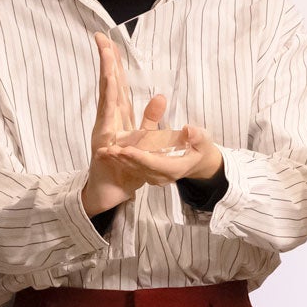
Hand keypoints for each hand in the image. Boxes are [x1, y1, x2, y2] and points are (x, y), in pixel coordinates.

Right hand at [82, 33, 167, 214]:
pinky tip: (110, 78)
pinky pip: (108, 111)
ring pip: (107, 93)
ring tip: (107, 52)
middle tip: (102, 37)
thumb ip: (151, 118)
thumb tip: (161, 95)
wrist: (113, 190)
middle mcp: (109, 117)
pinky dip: (109, 93)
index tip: (111, 42)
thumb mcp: (146, 138)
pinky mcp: (104, 136)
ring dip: (107, 71)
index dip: (115, 63)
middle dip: (106, 59)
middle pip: (110, 83)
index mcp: (119, 115)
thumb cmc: (127, 166)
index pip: (118, 84)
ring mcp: (104, 125)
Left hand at [103, 123, 224, 185]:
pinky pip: (131, 168)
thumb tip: (189, 129)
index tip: (126, 150)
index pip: (154, 164)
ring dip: (117, 161)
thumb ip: (197, 136)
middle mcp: (162, 176)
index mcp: (175, 169)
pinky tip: (106, 153)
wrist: (198, 162)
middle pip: (139, 168)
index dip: (140, 157)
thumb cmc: (201, 148)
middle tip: (107, 150)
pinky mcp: (148, 174)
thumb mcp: (203, 141)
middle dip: (123, 159)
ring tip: (102, 152)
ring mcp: (154, 177)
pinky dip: (119, 161)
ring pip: (133, 169)